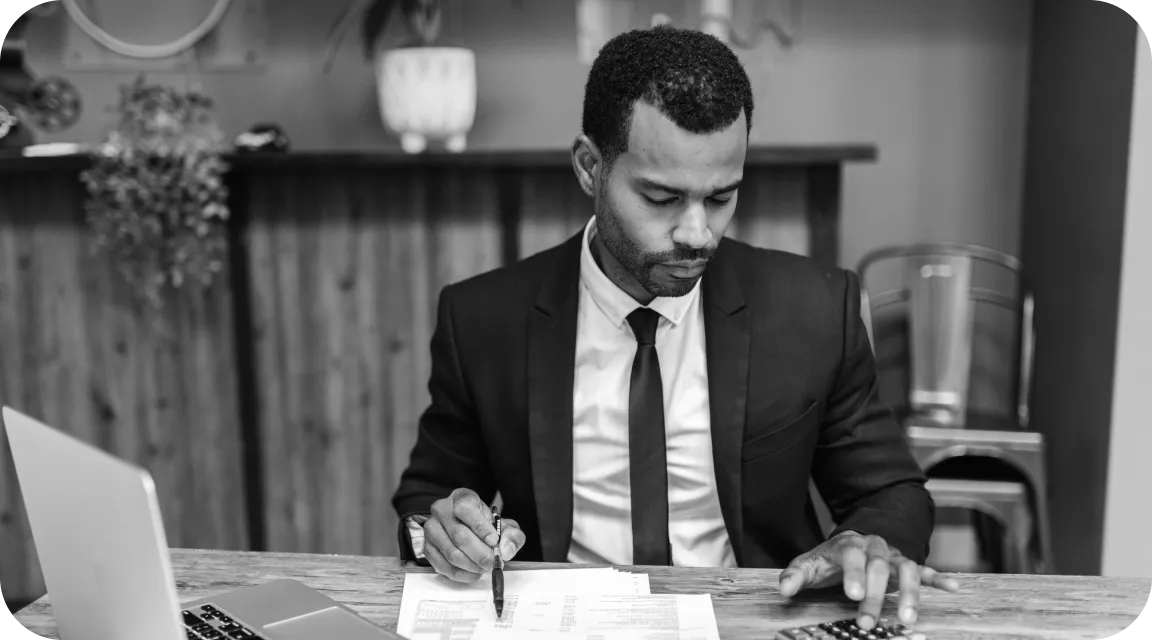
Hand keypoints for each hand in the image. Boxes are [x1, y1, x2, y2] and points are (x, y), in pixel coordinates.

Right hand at [423, 488, 526, 582]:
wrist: (468, 528)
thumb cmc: (485, 525)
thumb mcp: (504, 525)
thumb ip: (511, 536)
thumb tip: (506, 550)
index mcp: (461, 498)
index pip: (466, 510)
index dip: (481, 528)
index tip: (494, 541)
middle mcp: (442, 510)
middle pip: (459, 536)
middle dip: (480, 554)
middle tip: (494, 563)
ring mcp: (432, 529)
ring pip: (451, 553)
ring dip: (472, 566)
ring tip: (485, 567)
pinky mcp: (427, 547)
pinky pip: (443, 566)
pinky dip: (461, 574)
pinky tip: (473, 573)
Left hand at [778, 531, 958, 629]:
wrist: (851, 542)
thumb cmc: (829, 559)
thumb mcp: (808, 564)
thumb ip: (795, 576)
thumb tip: (784, 589)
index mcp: (848, 545)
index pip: (852, 556)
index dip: (853, 574)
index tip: (852, 595)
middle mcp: (874, 547)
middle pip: (878, 567)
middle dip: (874, 595)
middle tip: (867, 621)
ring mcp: (892, 557)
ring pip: (906, 570)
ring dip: (908, 594)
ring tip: (907, 619)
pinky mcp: (906, 566)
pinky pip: (925, 571)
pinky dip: (938, 579)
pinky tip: (953, 588)